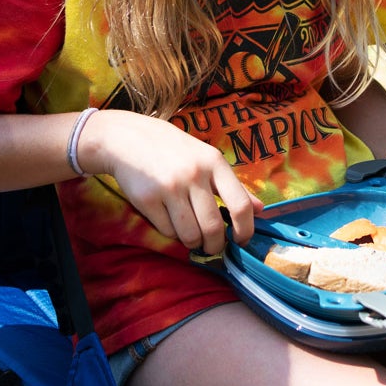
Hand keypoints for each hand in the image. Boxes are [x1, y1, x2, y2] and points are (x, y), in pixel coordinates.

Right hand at [76, 111, 261, 255]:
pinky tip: (169, 220)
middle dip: (215, 245)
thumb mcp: (205, 157)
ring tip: (191, 236)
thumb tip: (260, 210)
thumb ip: (233, 184)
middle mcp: (193, 174)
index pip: (240, 204)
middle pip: (214, 227)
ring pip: (190, 234)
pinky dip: (171, 233)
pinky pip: (168, 231)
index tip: (241, 240)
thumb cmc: (171, 149)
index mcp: (213, 162)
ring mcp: (169, 187)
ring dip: (193, 242)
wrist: (125, 138)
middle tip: (212, 246)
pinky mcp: (147, 199)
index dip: (245, 230)